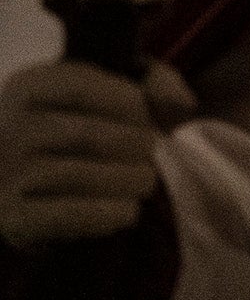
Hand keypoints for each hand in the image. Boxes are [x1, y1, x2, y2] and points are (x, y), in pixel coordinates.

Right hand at [0, 61, 189, 249]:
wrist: (14, 177)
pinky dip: (107, 215)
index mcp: (30, 87)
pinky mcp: (12, 218)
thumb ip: (150, 81)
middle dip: (139, 148)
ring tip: (145, 182)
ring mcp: (7, 176)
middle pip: (91, 136)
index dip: (132, 105)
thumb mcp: (103, 86)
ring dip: (130, 182)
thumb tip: (182, 103)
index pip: (83, 88)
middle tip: (154, 157)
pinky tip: (125, 211)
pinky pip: (69, 216)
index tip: (151, 119)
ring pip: (82, 177)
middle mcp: (11, 129)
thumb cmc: (74, 124)